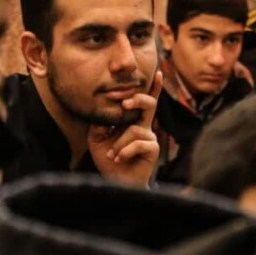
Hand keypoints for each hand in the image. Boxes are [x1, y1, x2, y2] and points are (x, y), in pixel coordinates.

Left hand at [87, 71, 161, 187]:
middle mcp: (143, 127)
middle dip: (138, 99)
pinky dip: (124, 151)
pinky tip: (119, 159)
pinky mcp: (153, 149)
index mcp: (132, 122)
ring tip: (112, 156)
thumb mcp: (97, 139)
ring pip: (135, 130)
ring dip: (119, 144)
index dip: (153, 88)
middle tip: (125, 103)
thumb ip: (99, 123)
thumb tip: (102, 110)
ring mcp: (149, 137)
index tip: (158, 73)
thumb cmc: (109, 160)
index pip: (143, 102)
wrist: (116, 182)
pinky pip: (138, 143)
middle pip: (149, 104)